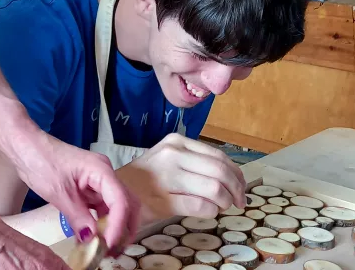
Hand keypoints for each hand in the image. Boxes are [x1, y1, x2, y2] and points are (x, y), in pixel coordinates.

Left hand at [13, 132, 140, 255]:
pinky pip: (103, 208)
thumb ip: (78, 217)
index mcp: (102, 171)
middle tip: (114, 251)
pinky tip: (94, 239)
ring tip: (105, 249)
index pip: (121, 201)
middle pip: (128, 204)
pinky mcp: (91, 188)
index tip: (108, 246)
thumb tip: (92, 241)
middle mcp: (106, 175)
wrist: (26, 147)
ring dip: (115, 229)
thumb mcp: (58, 193)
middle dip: (125, 229)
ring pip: (117, 208)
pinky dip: (101, 224)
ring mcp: (99, 182)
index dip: (118, 226)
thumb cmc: (41, 161)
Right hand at [116, 133, 246, 222]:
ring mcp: (167, 177)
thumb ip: (195, 161)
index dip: (237, 174)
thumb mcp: (168, 158)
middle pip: (220, 171)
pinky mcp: (163, 201)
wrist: (113, 192)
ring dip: (225, 201)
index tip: (241, 187)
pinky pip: (201, 207)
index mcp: (177, 142)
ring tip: (222, 207)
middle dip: (237, 189)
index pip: (219, 156)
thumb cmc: (144, 178)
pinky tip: (208, 212)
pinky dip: (211, 212)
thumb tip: (232, 177)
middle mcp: (173, 155)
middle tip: (240, 201)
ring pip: (214, 189)